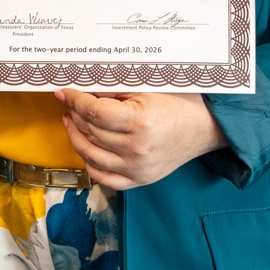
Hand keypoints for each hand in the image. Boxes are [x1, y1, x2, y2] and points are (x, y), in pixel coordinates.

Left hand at [55, 90, 225, 189]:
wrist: (205, 127)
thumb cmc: (177, 103)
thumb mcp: (145, 89)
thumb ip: (113, 92)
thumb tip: (82, 90)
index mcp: (140, 123)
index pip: (94, 112)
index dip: (75, 100)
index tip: (64, 92)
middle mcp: (137, 149)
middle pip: (90, 132)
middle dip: (74, 114)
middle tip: (69, 103)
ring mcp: (137, 168)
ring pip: (91, 155)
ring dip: (76, 137)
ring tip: (72, 122)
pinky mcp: (140, 180)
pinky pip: (104, 177)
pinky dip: (90, 163)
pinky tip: (86, 148)